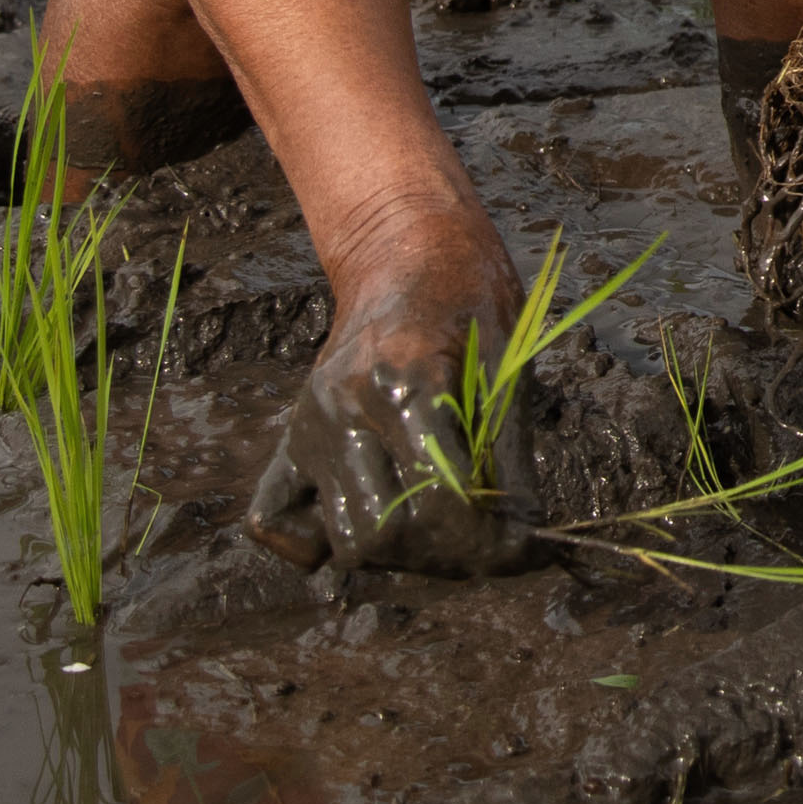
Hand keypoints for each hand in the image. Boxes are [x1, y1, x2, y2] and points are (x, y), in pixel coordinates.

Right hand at [245, 200, 536, 577]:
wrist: (406, 249)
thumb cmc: (469, 297)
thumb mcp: (508, 364)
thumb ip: (509, 454)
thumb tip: (525, 536)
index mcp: (407, 381)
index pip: (440, 504)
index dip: (489, 542)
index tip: (525, 549)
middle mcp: (345, 409)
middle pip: (384, 537)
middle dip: (446, 554)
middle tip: (488, 539)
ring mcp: (310, 426)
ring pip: (341, 540)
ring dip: (399, 552)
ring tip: (443, 528)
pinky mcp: (291, 437)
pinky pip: (278, 521)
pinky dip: (317, 540)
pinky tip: (372, 515)